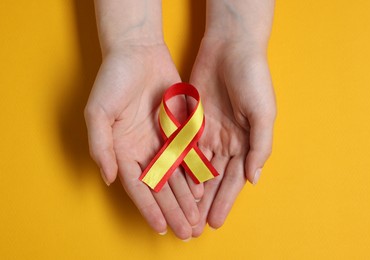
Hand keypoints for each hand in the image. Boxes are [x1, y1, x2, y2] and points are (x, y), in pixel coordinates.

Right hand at [84, 44, 202, 239]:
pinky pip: (189, 154)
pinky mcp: (179, 128)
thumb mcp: (98, 112)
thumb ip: (101, 146)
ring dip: (186, 199)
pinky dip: (195, 173)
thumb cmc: (113, 80)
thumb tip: (109, 178)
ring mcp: (162, 140)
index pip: (138, 186)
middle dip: (173, 210)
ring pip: (177, 175)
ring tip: (197, 219)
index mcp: (123, 150)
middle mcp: (143, 150)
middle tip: (187, 232)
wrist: (137, 52)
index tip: (161, 228)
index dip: (149, 208)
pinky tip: (203, 189)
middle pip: (160, 187)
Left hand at [189, 37, 275, 235]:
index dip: (225, 201)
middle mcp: (226, 141)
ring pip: (196, 167)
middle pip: (213, 178)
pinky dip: (178, 165)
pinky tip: (171, 181)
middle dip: (205, 202)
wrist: (231, 47)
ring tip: (182, 210)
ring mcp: (207, 131)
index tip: (215, 222)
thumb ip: (260, 146)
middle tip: (195, 225)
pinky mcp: (191, 119)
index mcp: (246, 142)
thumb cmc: (254, 78)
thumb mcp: (264, 113)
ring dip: (190, 189)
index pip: (233, 179)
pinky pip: (183, 147)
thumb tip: (254, 179)